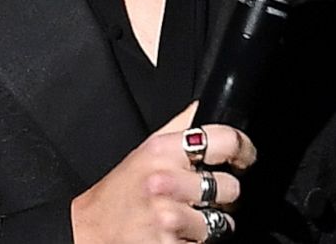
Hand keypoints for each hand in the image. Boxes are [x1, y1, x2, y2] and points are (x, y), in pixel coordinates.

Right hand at [71, 101, 256, 242]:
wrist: (89, 231)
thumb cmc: (118, 193)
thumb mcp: (146, 151)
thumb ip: (182, 128)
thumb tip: (210, 104)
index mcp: (162, 151)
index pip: (226, 140)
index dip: (244, 150)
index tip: (246, 158)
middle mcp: (166, 182)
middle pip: (230, 187)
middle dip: (222, 197)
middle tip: (200, 198)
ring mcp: (168, 218)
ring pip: (221, 223)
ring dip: (209, 225)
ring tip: (184, 220)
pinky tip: (174, 236)